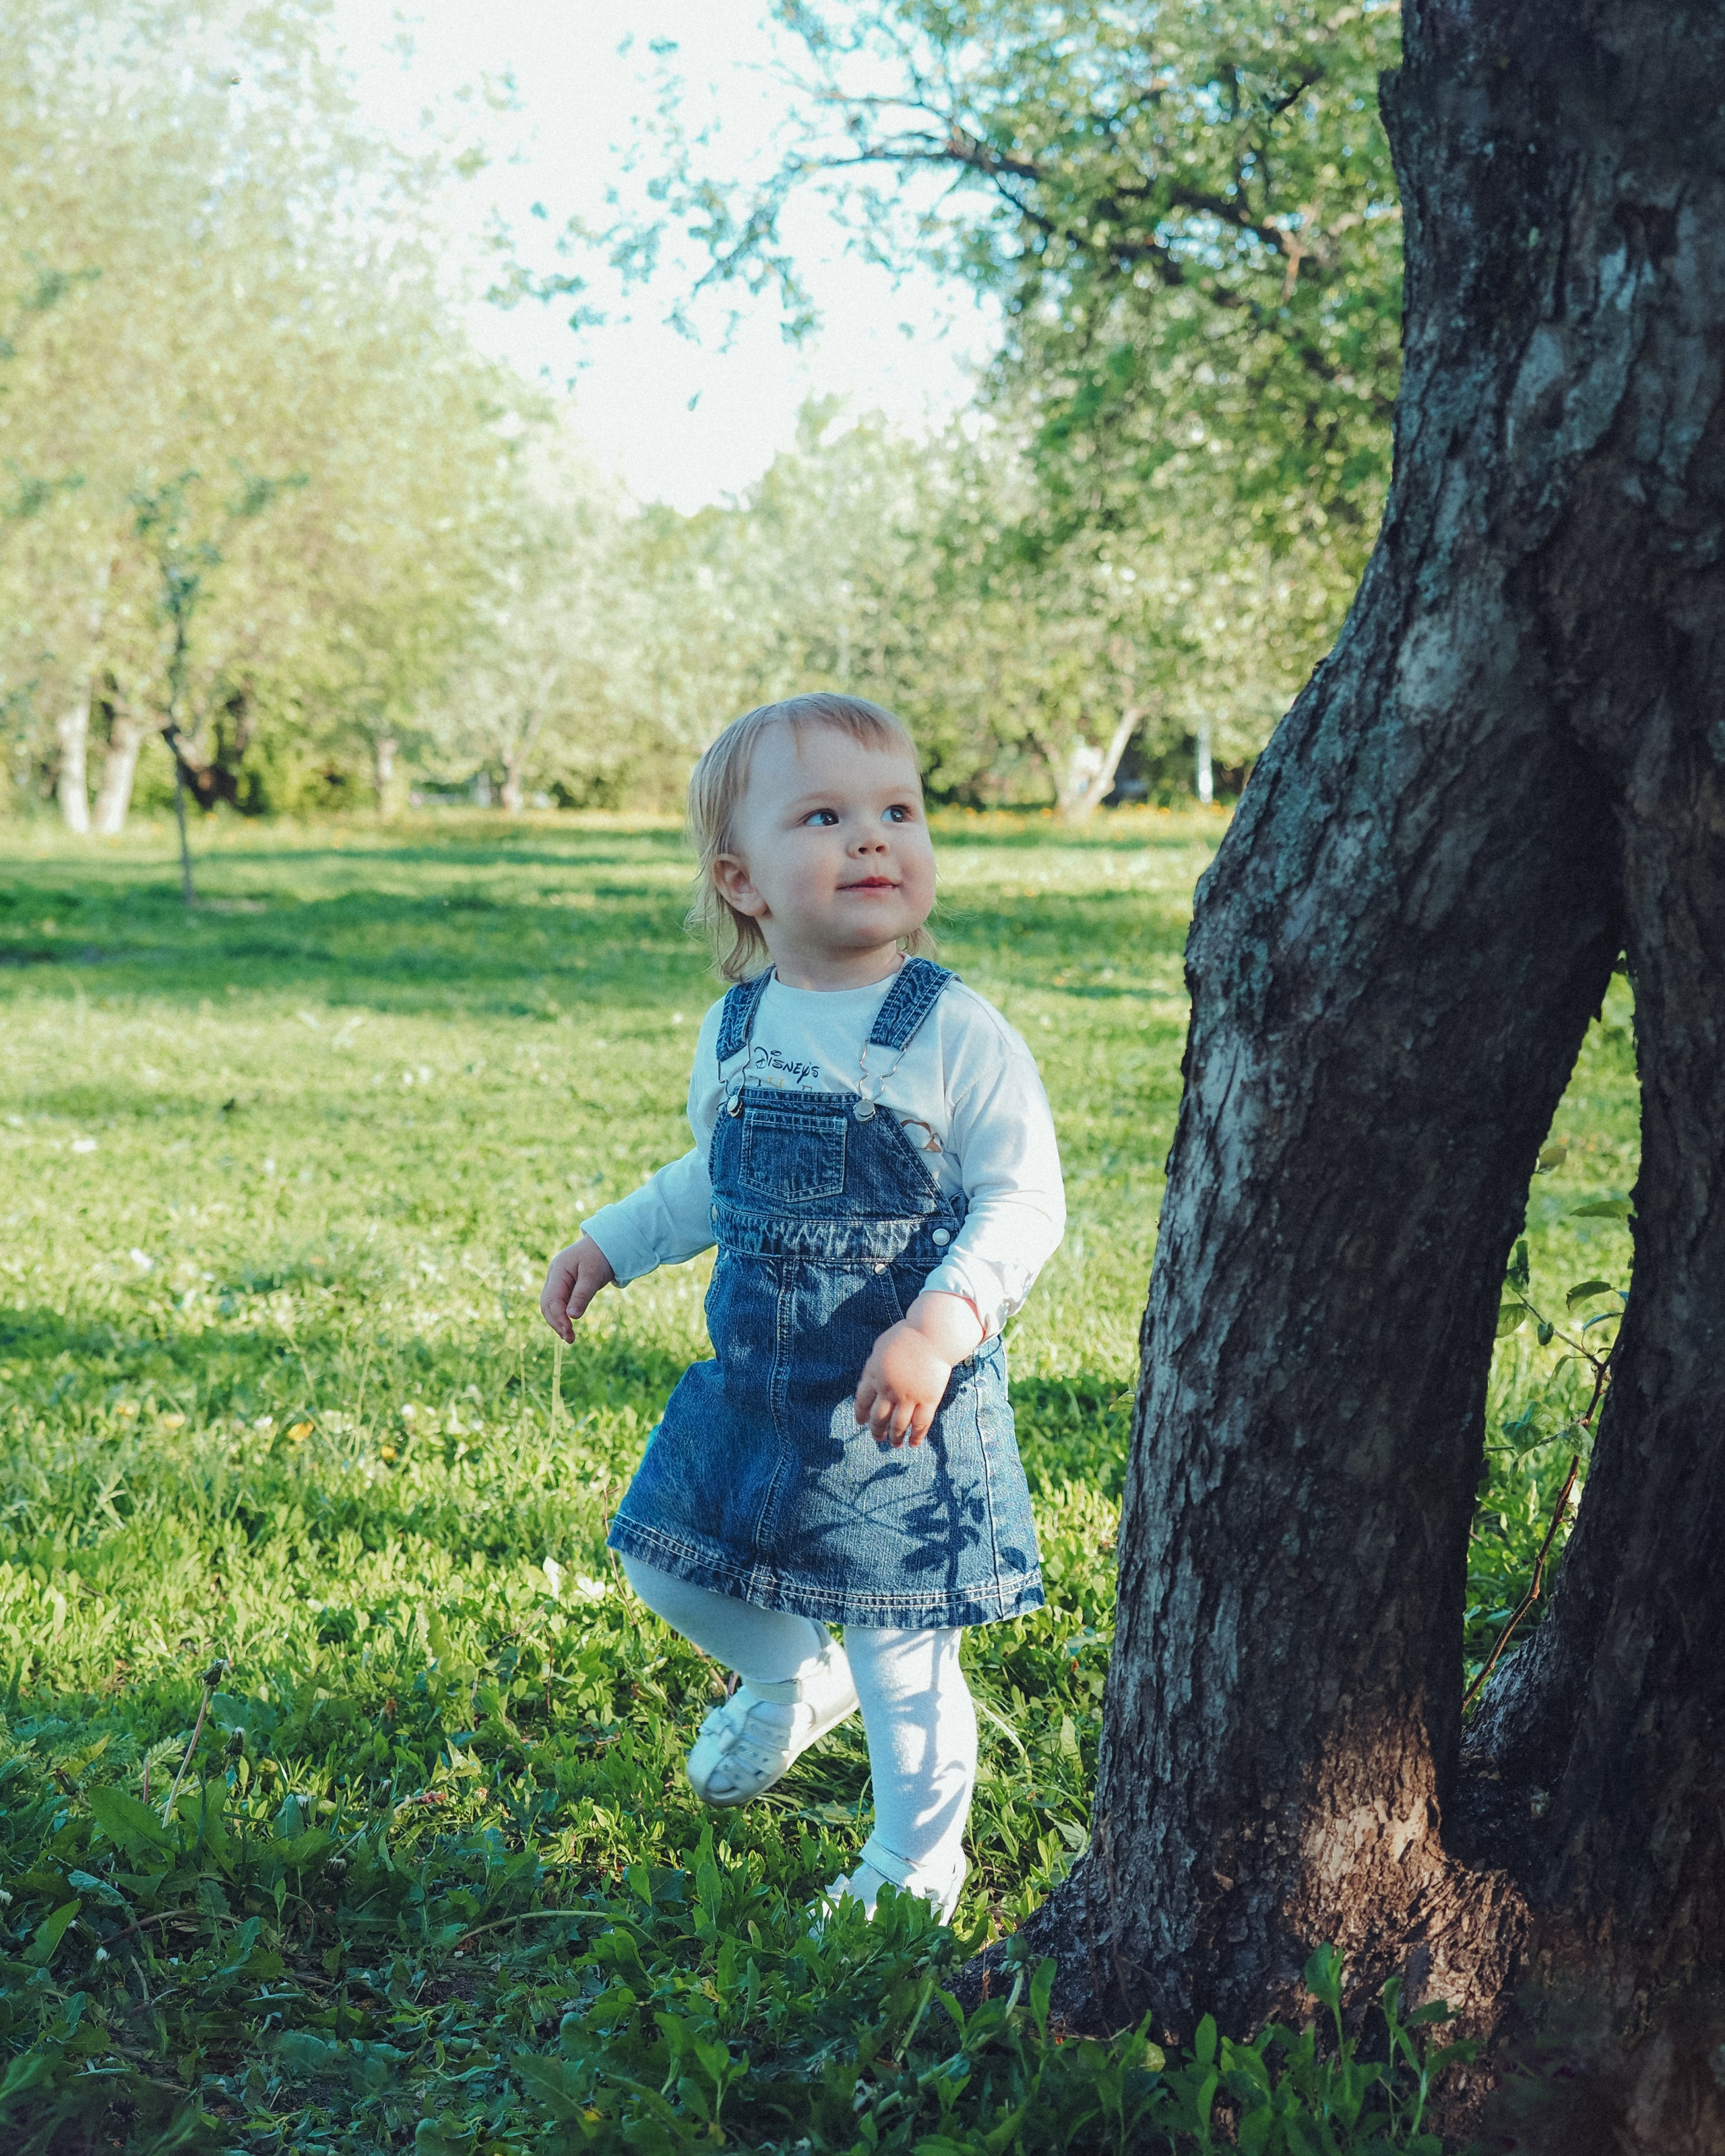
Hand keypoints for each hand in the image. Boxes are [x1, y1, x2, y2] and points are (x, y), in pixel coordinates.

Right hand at [540, 1234, 614, 1340]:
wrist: (606, 1244)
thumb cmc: (600, 1256)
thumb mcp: (593, 1275)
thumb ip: (582, 1295)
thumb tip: (572, 1317)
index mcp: (558, 1270)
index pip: (552, 1299)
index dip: (558, 1317)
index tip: (569, 1331)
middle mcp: (554, 1276)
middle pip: (547, 1304)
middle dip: (556, 1322)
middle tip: (570, 1338)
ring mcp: (557, 1281)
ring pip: (551, 1305)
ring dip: (558, 1322)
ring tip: (570, 1337)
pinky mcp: (564, 1286)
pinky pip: (559, 1303)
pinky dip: (562, 1316)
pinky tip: (569, 1327)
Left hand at [854, 1291, 984, 1446]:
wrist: (932, 1334)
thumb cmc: (906, 1336)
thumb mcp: (880, 1348)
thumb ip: (872, 1368)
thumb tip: (867, 1384)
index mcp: (875, 1375)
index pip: (862, 1401)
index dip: (861, 1414)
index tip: (861, 1423)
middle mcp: (889, 1389)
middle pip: (879, 1417)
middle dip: (877, 1431)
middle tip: (877, 1438)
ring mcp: (909, 1396)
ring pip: (898, 1425)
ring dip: (895, 1437)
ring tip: (894, 1444)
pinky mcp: (928, 1400)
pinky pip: (921, 1424)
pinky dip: (916, 1436)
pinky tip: (913, 1443)